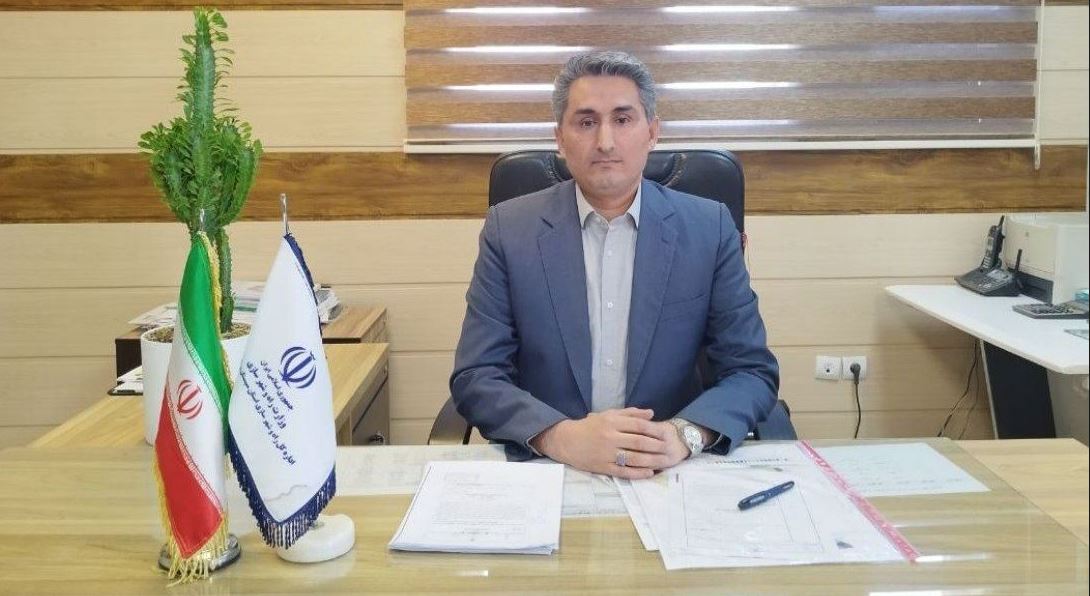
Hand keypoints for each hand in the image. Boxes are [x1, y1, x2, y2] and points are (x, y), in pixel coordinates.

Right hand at [531, 408, 680, 478]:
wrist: (566, 441)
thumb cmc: (590, 426)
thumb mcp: (608, 414)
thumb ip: (630, 413)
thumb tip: (651, 413)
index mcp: (612, 422)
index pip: (638, 425)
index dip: (654, 430)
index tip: (666, 434)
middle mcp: (609, 437)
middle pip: (638, 442)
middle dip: (656, 446)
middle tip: (669, 449)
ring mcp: (606, 453)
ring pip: (633, 458)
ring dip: (651, 461)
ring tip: (663, 462)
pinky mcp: (602, 467)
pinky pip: (623, 471)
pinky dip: (638, 473)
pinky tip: (649, 473)